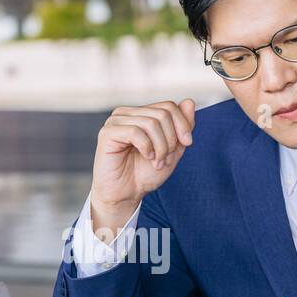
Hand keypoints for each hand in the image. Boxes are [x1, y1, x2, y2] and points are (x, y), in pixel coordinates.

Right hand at [90, 99, 194, 235]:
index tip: (187, 144)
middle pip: (162, 114)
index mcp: (141, 114)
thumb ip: (182, 127)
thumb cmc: (145, 174)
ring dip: (160, 147)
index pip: (168, 106)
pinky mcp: (107, 133)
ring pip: (151, 123)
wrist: (126, 195)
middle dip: (171, 139)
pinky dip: (147, 147)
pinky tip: (146, 157)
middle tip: (166, 159)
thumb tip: (189, 101)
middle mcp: (127, 113)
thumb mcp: (172, 149)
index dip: (182, 124)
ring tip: (157, 163)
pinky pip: (135, 132)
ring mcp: (115, 121)